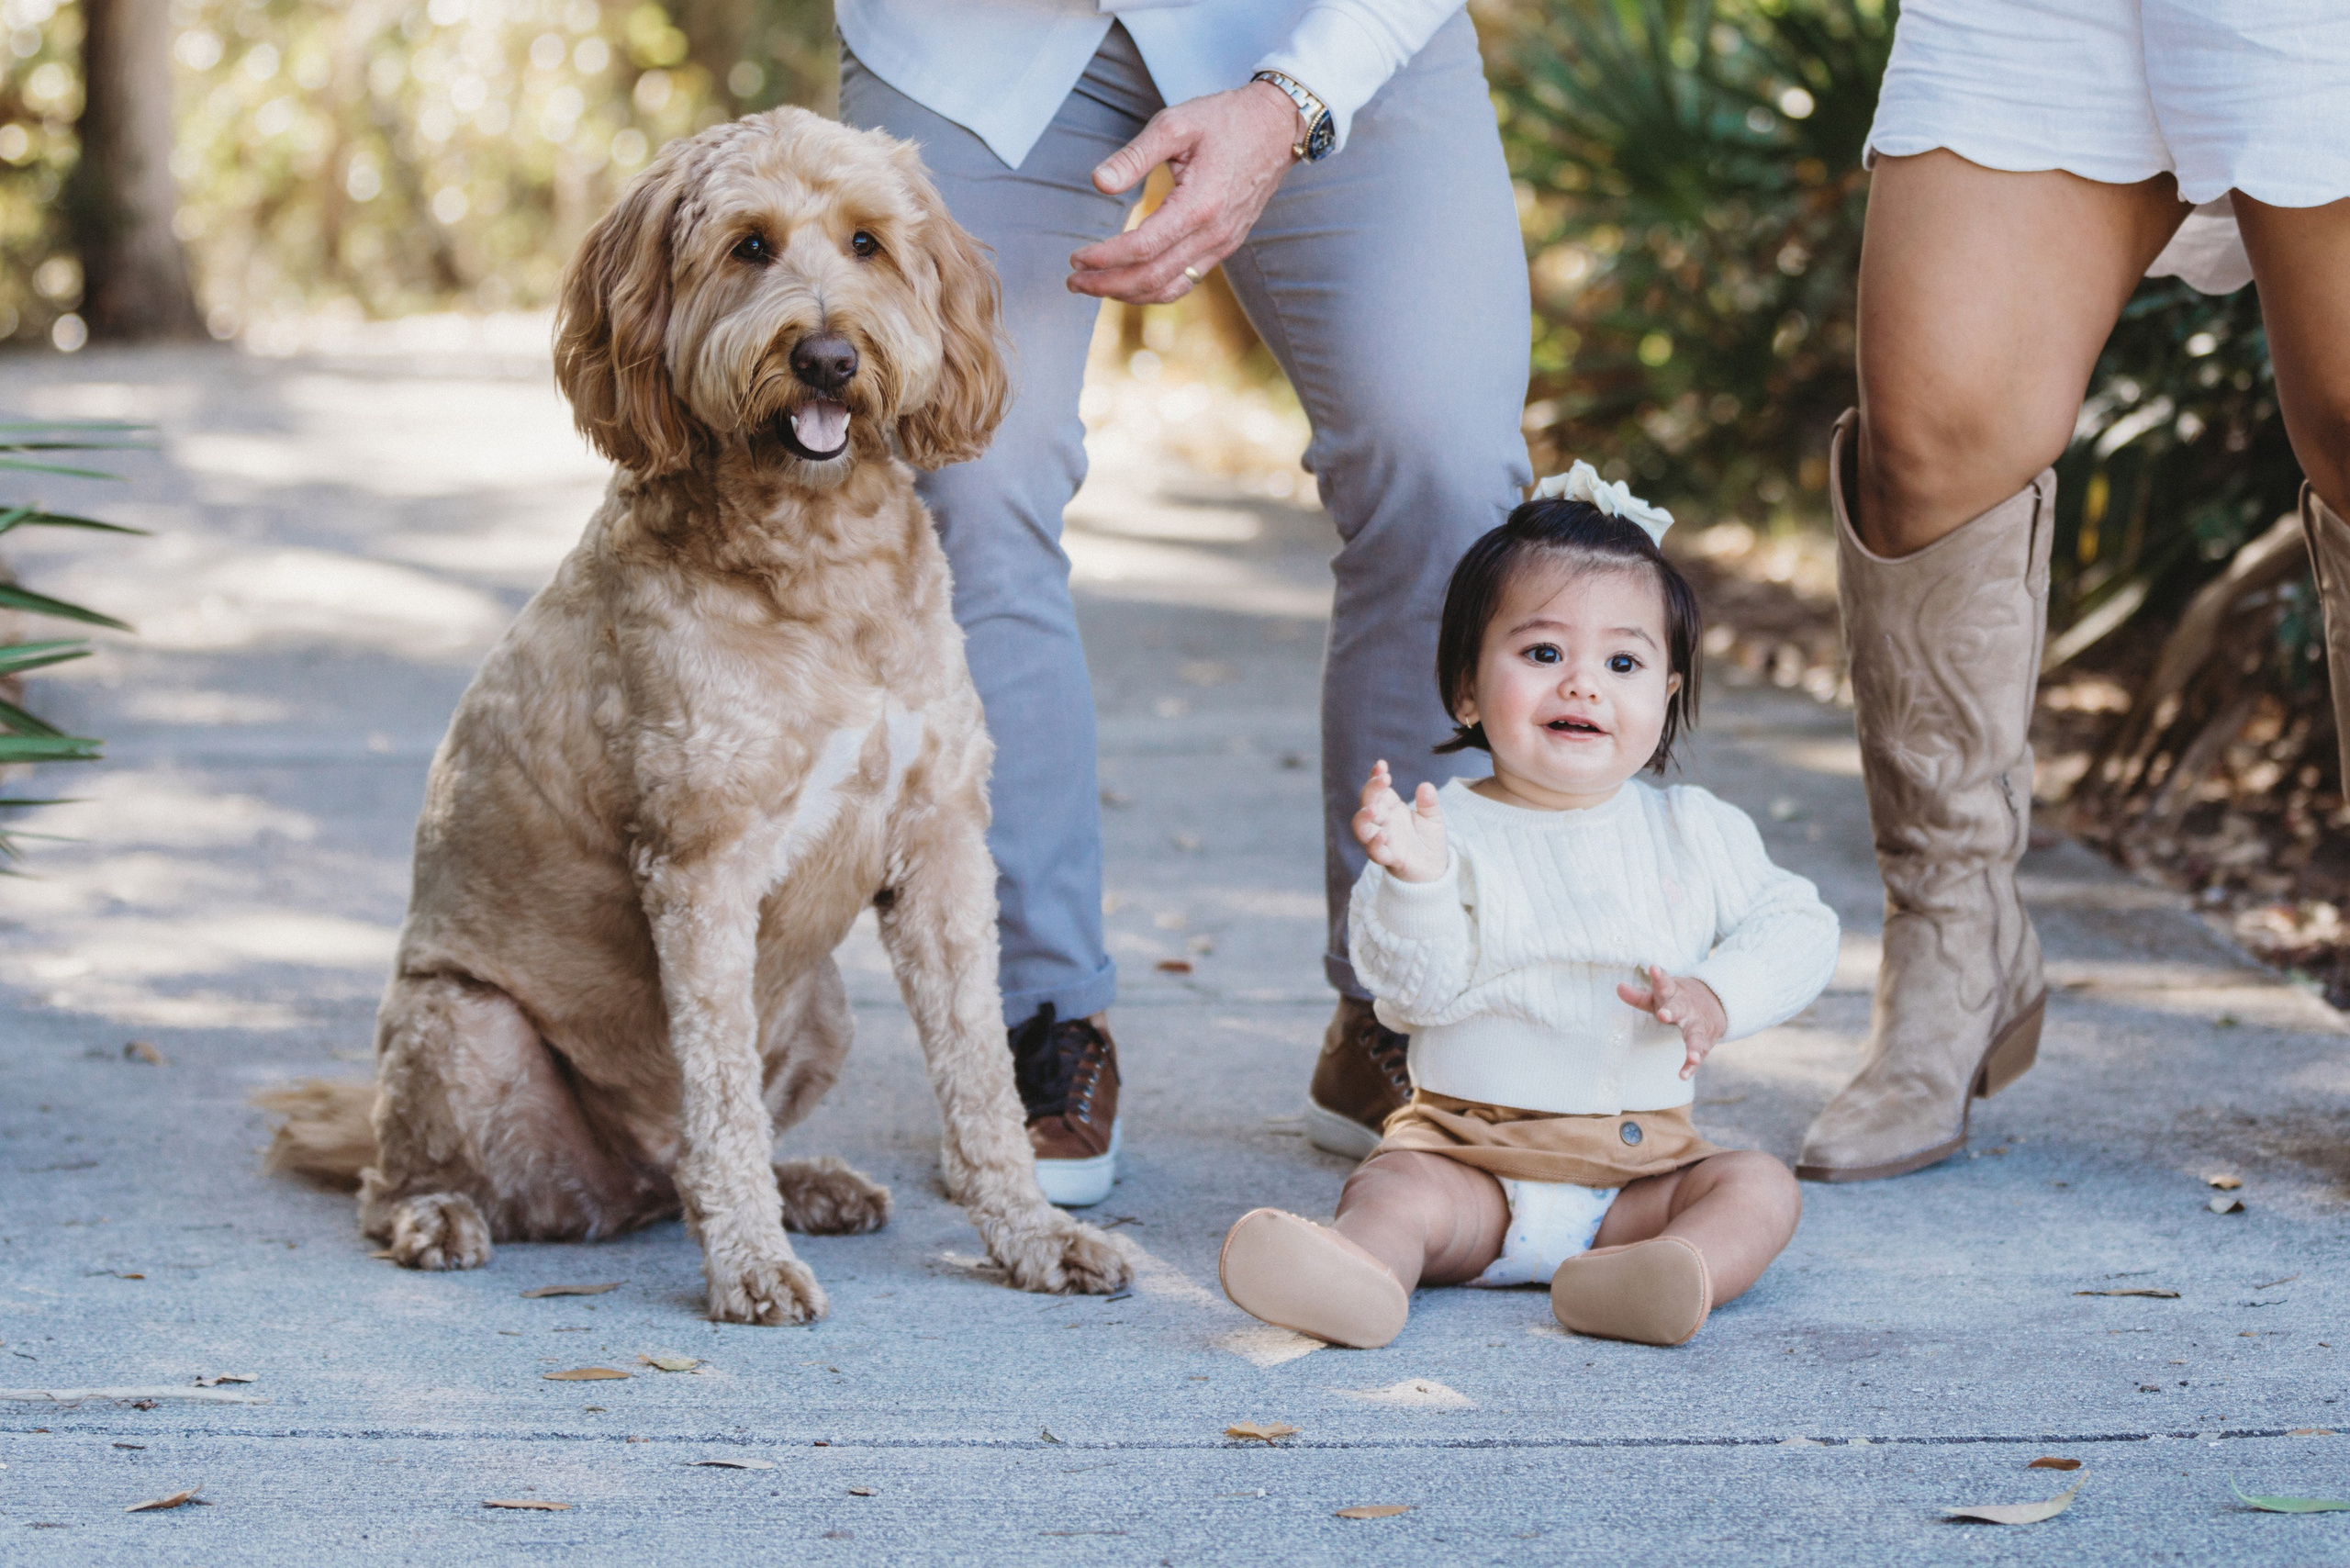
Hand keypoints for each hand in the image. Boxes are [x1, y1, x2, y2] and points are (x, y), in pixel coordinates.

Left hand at [1068, 81, 1299, 304]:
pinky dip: (1153, 289)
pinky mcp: (1225, 246)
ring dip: (1127, 293)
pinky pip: (1185, 281)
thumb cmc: (1226, 120)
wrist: (1278, 127)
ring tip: (1094, 286)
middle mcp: (1213, 234)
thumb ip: (1135, 156)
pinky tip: (1129, 283)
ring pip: (1169, 288)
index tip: (1076, 257)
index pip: (1142, 248)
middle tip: (1073, 280)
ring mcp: (1222, 244)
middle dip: (1107, 285)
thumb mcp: (1176, 124)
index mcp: (1199, 205)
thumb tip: (1099, 183)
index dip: (1105, 258)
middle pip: (1152, 278)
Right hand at [1353, 759, 1447, 883]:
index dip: (1375, 777)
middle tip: (1383, 780)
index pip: (1377, 790)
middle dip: (1370, 790)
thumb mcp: (1433, 818)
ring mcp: (1383, 840)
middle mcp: (1382, 822)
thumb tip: (1426, 785)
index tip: (1382, 765)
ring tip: (1373, 809)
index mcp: (1390, 808)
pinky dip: (1375, 844)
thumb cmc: (1428, 840)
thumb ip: (1429, 803)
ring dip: (1363, 818)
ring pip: (1361, 829)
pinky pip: (1375, 852)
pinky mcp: (1389, 858)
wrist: (1434, 868)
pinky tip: (1382, 835)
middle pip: (1366, 804)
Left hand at [1615, 965, 1727, 1079]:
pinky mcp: (1704, 1041)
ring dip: (1693, 1047)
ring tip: (1692, 1057)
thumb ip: (1638, 996)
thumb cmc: (1676, 999)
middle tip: (1663, 1015)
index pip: (1664, 984)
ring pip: (1695, 1035)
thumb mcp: (1658, 995)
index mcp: (1673, 993)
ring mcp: (1697, 1025)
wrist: (1716, 1002)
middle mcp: (1686, 1008)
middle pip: (1679, 1008)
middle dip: (1672, 1011)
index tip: (1653, 968)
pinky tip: (1683, 1075)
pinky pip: (1699, 1054)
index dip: (1658, 977)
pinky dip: (1692, 1066)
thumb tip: (1618, 987)